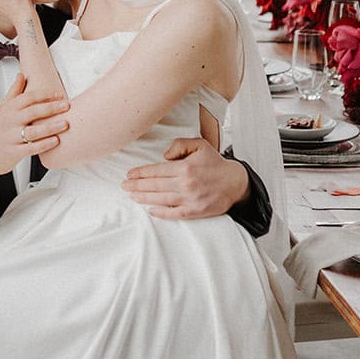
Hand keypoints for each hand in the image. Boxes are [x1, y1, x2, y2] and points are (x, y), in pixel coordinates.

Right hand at [0, 73, 70, 187]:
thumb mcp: (2, 108)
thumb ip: (14, 92)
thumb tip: (21, 76)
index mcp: (9, 109)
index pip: (28, 97)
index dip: (45, 95)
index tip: (59, 95)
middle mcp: (10, 121)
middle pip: (33, 111)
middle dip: (52, 108)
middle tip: (66, 106)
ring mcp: (12, 137)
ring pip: (33, 131)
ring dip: (51, 127)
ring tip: (65, 124)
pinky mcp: (14, 152)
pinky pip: (31, 148)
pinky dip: (44, 144)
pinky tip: (55, 141)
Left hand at [121, 138, 249, 220]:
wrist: (235, 182)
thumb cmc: (215, 163)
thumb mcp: (200, 145)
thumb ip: (180, 145)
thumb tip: (164, 156)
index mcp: (185, 167)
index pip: (157, 170)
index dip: (141, 173)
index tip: (129, 174)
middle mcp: (185, 184)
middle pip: (155, 185)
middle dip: (136, 185)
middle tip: (124, 185)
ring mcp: (189, 199)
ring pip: (160, 199)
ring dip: (144, 197)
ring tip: (132, 195)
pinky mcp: (195, 211)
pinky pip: (174, 213)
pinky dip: (161, 212)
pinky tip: (150, 210)